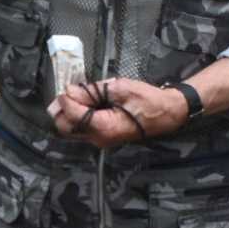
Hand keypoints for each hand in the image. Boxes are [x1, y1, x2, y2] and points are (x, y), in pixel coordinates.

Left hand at [47, 78, 187, 149]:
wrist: (167, 113)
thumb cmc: (147, 100)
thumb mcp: (120, 89)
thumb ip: (93, 91)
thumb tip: (70, 91)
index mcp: (104, 127)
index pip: (73, 116)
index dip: (66, 100)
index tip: (66, 87)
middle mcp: (99, 139)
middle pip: (66, 128)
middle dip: (61, 110)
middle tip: (67, 92)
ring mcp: (100, 140)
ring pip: (71, 130)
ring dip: (68, 113)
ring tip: (76, 95)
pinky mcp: (103, 137)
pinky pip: (82, 129)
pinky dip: (78, 116)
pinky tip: (85, 102)